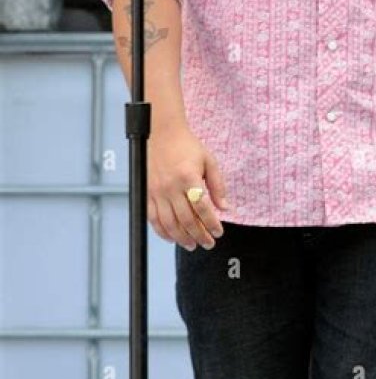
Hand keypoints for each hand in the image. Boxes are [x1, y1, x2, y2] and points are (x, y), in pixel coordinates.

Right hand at [147, 124, 228, 251]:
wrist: (162, 133)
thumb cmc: (187, 146)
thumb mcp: (209, 161)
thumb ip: (218, 185)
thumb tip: (225, 208)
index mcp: (188, 177)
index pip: (202, 208)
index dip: (212, 223)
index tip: (219, 232)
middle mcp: (170, 187)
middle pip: (186, 220)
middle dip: (199, 235)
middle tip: (208, 243)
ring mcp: (157, 191)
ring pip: (169, 223)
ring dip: (182, 238)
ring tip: (192, 245)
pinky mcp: (147, 193)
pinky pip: (153, 219)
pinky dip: (163, 232)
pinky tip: (173, 238)